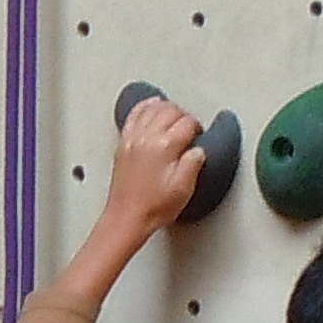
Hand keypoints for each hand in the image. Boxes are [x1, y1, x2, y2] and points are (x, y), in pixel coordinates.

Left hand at [107, 93, 208, 235]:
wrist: (127, 217)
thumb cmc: (153, 207)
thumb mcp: (183, 188)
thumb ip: (194, 163)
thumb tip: (198, 149)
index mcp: (164, 146)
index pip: (187, 123)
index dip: (197, 127)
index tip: (199, 136)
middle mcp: (146, 138)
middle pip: (170, 110)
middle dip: (184, 116)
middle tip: (190, 128)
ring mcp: (132, 139)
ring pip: (152, 108)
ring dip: (167, 108)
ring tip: (175, 117)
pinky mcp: (123, 143)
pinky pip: (134, 114)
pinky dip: (145, 106)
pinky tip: (151, 104)